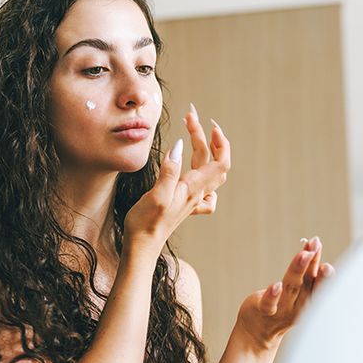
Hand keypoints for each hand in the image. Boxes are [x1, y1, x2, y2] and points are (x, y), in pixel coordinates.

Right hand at [123, 103, 229, 254]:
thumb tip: (178, 145)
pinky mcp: (184, 204)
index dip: (219, 141)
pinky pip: (203, 186)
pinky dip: (203, 172)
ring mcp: (192, 199)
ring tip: (190, 130)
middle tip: (189, 117)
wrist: (142, 246)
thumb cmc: (146, 223)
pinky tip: (195, 170)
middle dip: (204, 136)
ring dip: (202, 148)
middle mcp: (197, 193)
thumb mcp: (156, 195)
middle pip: (213, 160)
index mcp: (194, 188)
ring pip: (207, 169)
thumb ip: (169, 170)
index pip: (220, 161)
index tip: (206, 122)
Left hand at [235, 236, 335, 350]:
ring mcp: (281, 309)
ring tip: (303, 255)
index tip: (329, 258)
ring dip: (298, 270)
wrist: (257, 334)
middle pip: (307, 282)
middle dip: (313, 264)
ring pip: (291, 288)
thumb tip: (313, 246)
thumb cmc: (280, 309)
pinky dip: (273, 295)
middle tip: (316, 247)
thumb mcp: (297, 292)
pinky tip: (276, 285)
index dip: (323, 270)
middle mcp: (297, 305)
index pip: (317, 283)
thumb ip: (306, 274)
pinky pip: (269, 304)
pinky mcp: (263, 311)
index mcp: (307, 299)